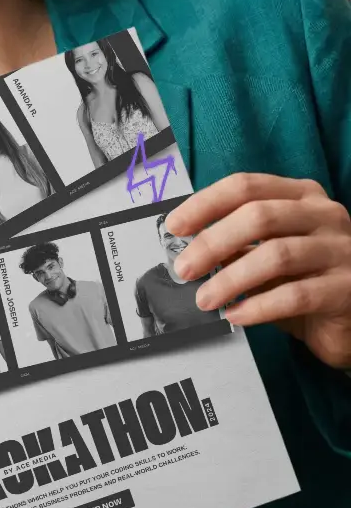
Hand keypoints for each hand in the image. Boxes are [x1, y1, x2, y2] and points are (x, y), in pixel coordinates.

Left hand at [166, 174, 350, 368]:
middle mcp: (324, 215)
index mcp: (301, 195)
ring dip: (231, 278)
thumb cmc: (304, 280)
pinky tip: (237, 315)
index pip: (246, 186)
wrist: (350, 321)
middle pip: (259, 216)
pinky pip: (296, 295)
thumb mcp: (266, 254)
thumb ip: (236, 244)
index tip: (175, 226)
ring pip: (276, 255)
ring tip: (205, 298)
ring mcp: (341, 250)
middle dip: (212, 242)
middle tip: (184, 269)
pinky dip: (259, 306)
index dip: (205, 203)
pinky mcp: (348, 288)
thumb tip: (187, 247)